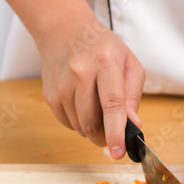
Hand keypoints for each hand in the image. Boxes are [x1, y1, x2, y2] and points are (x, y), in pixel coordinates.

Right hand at [38, 15, 144, 158]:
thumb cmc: (102, 48)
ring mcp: (62, 85)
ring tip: (97, 110)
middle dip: (105, 137)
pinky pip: (67, 123)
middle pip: (92, 122)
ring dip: (92, 130)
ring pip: (80, 126)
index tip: (119, 152)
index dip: (116, 132)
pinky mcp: (50, 95)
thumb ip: (134, 95)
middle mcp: (80, 73)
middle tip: (113, 136)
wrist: (64, 31)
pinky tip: (82, 105)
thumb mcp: (128, 62)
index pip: (112, 104)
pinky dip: (79, 123)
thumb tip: (134, 125)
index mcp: (106, 62)